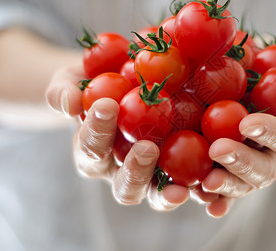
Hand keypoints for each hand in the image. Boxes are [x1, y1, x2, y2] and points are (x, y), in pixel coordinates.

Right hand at [45, 65, 192, 210]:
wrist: (124, 83)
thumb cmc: (96, 84)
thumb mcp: (73, 80)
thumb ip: (64, 90)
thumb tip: (68, 103)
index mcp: (94, 153)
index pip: (92, 148)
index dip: (96, 131)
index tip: (107, 105)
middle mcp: (121, 171)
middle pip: (125, 186)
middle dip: (134, 171)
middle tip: (146, 148)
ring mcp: (152, 174)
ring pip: (157, 194)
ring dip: (166, 193)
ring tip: (180, 186)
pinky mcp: (180, 169)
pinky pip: (190, 184)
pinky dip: (200, 190)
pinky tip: (212, 184)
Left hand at [199, 40, 275, 217]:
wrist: (266, 84)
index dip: (271, 132)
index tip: (247, 124)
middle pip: (265, 169)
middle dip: (242, 163)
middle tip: (218, 150)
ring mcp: (255, 167)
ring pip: (244, 184)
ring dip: (226, 185)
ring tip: (206, 182)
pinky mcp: (233, 172)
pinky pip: (225, 190)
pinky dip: (216, 199)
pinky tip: (203, 200)